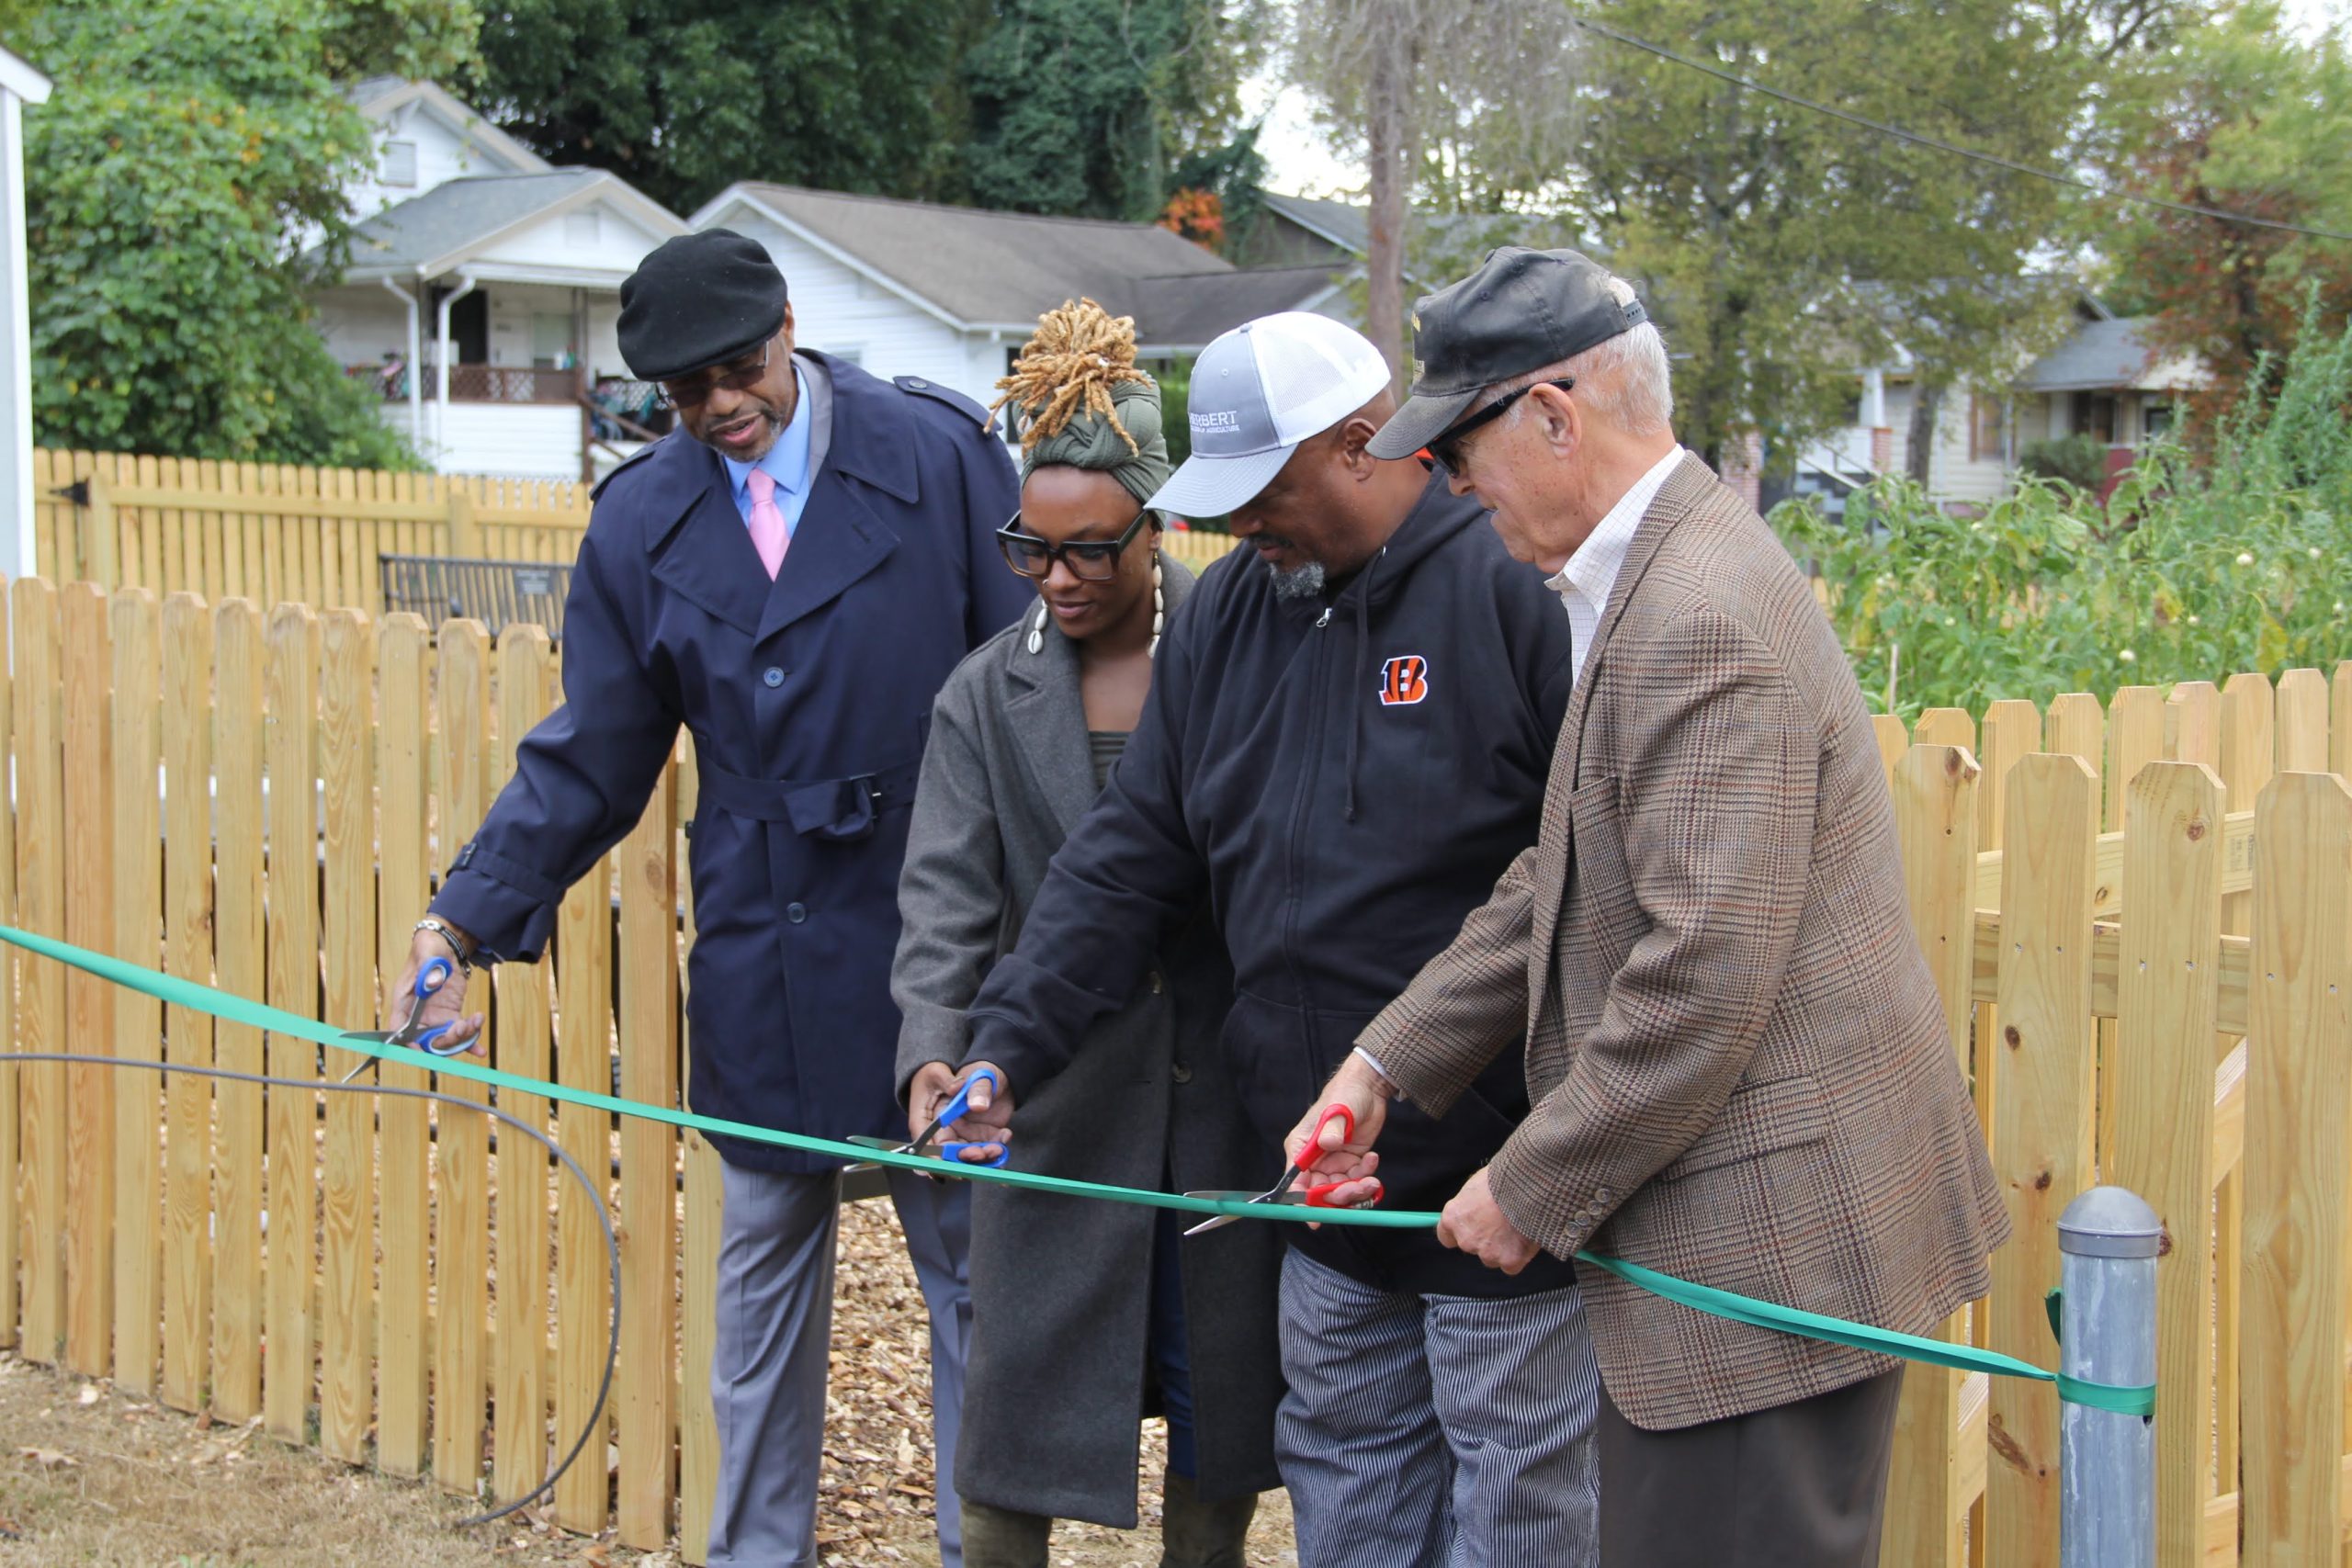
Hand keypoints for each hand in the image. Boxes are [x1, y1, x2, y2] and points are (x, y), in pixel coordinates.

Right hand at [386, 923, 484, 1054]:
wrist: (446, 945)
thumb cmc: (429, 948)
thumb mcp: (428, 954)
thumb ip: (429, 969)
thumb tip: (433, 982)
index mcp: (403, 1002)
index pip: (399, 1030)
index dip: (408, 1043)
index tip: (423, 1048)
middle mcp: (417, 1015)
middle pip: (424, 1041)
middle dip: (443, 1041)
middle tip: (460, 1028)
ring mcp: (434, 1017)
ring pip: (444, 1040)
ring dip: (461, 1039)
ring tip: (475, 1021)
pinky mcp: (450, 1015)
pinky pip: (458, 1033)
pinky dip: (469, 1041)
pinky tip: (480, 1050)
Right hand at [907, 1059, 1006, 1164]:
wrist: (996, 1074)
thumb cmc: (977, 1072)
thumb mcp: (972, 1075)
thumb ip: (969, 1086)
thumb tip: (975, 1105)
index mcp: (934, 1115)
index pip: (928, 1141)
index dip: (934, 1156)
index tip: (947, 1164)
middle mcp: (948, 1129)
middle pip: (949, 1154)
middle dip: (964, 1159)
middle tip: (981, 1153)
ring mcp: (965, 1135)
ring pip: (969, 1157)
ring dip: (982, 1159)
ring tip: (998, 1148)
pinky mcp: (981, 1137)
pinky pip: (986, 1151)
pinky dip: (996, 1151)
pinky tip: (1005, 1137)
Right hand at [1286, 1053, 1393, 1217]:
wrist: (1369, 1087)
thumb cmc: (1346, 1094)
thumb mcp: (1337, 1110)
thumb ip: (1332, 1129)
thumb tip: (1328, 1144)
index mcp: (1300, 1148)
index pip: (1295, 1181)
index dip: (1302, 1202)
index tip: (1314, 1218)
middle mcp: (1314, 1160)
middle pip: (1319, 1192)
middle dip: (1338, 1197)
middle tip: (1357, 1189)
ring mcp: (1333, 1163)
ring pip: (1340, 1191)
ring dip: (1356, 1190)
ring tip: (1372, 1179)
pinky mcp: (1351, 1163)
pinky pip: (1356, 1182)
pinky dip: (1366, 1177)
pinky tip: (1372, 1158)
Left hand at [1436, 1168, 1539, 1274]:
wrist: (1527, 1186)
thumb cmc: (1502, 1178)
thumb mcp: (1477, 1185)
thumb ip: (1471, 1204)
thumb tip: (1475, 1208)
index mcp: (1453, 1218)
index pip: (1446, 1237)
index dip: (1459, 1233)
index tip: (1470, 1229)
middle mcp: (1465, 1239)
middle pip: (1472, 1247)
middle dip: (1486, 1239)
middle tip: (1502, 1222)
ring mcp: (1487, 1252)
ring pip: (1493, 1258)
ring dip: (1503, 1248)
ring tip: (1517, 1227)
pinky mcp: (1509, 1261)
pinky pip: (1511, 1266)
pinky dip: (1519, 1256)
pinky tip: (1526, 1238)